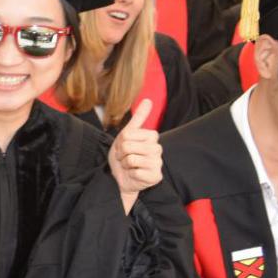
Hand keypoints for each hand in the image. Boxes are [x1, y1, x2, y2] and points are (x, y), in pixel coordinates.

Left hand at [108, 99, 163, 214]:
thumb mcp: (127, 135)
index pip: (128, 134)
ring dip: (125, 164)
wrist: (119, 177)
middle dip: (121, 153)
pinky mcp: (156, 176)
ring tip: (129, 166)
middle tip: (125, 158)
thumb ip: (138, 118)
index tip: (124, 148)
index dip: (121, 142)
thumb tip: (148, 100)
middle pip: (128, 146)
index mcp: (152, 137)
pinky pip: (136, 171)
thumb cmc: (123, 156)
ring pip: (131, 158)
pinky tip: (134, 175)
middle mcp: (158, 149)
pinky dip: (130, 174)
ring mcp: (158, 163)